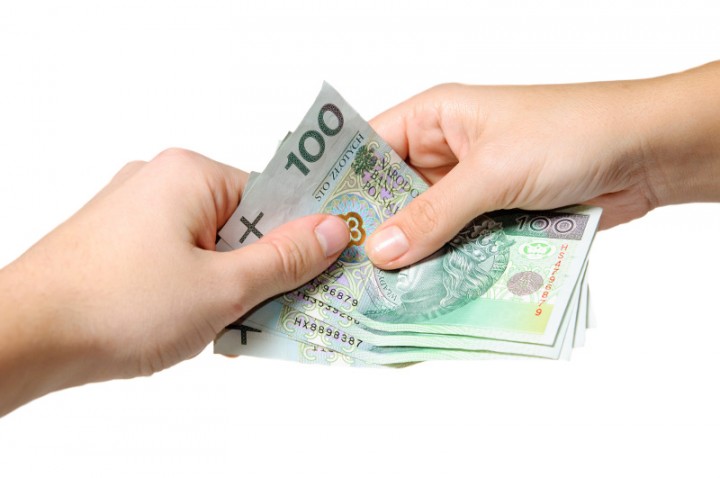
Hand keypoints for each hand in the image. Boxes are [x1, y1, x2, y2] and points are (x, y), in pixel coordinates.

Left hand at [0, 148, 348, 415]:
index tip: (327, 268)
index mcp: (191, 174)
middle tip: (277, 309)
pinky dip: (197, 289)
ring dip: (231, 286)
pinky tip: (196, 324)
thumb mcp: (222, 288)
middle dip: (263, 270)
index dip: (301, 236)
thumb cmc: (118, 305)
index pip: (273, 196)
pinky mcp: (120, 243)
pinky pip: (180, 259)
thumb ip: (284, 259)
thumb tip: (333, 230)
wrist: (22, 338)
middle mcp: (161, 181)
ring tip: (229, 324)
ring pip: (213, 247)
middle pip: (244, 223)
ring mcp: (136, 212)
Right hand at [365, 62, 719, 268]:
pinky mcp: (494, 217)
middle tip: (342, 274)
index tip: (315, 228)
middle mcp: (445, 153)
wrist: (642, 152)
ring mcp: (470, 189)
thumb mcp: (492, 171)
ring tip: (376, 295)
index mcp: (434, 118)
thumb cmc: (569, 133)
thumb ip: (434, 214)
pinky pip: (457, 245)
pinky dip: (444, 267)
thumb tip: (381, 252)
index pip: (368, 149)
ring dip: (411, 256)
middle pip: (392, 196)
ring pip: (425, 227)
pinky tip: (424, 295)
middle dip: (374, 232)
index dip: (341, 187)